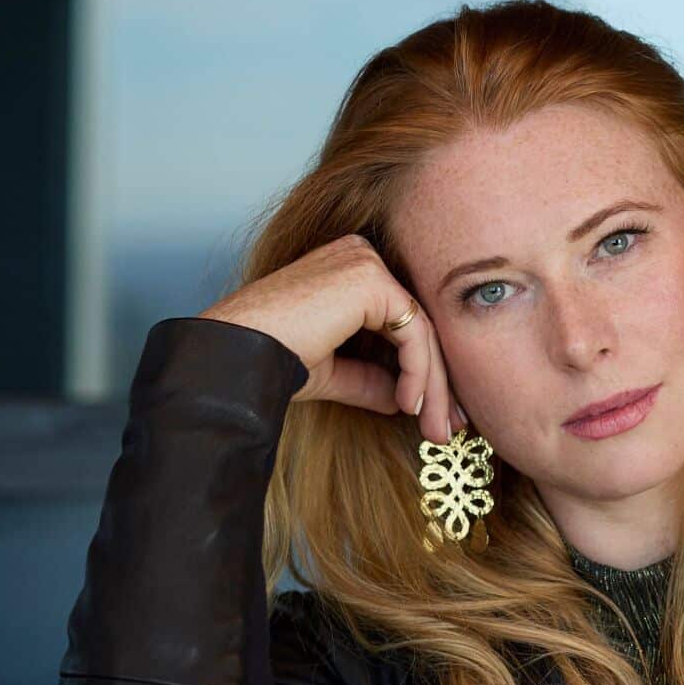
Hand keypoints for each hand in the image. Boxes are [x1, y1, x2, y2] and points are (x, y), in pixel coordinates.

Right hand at [197, 233, 463, 444]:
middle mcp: (360, 255)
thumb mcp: (330, 370)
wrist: (234, 356)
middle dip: (438, 382)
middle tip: (448, 428)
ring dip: (433, 385)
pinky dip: (418, 372)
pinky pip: (412, 330)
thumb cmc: (269, 359)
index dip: (425, 370)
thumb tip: (403, 400)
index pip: (403, 320)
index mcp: (350, 269)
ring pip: (421, 330)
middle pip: (417, 323)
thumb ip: (369, 377)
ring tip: (435, 429)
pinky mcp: (369, 278)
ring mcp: (365, 262)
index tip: (436, 415)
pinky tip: (410, 405)